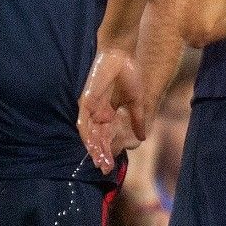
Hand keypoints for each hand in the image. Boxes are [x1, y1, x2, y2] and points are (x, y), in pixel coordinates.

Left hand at [78, 47, 146, 173]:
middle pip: (95, 138)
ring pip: (88, 133)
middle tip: (104, 170)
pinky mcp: (86, 100)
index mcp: (106, 112)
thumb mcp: (136, 100)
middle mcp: (96, 112)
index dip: (107, 151)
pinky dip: (87, 135)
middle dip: (99, 154)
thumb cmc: (129, 74)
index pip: (104, 137)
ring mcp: (90, 107)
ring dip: (93, 148)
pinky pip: (83, 121)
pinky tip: (91, 147)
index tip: (110, 166)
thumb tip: (142, 138)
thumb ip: (138, 119)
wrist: (123, 56)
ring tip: (99, 162)